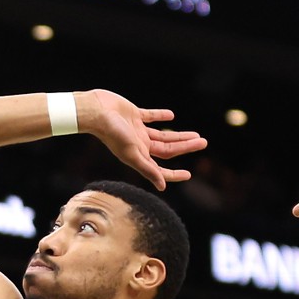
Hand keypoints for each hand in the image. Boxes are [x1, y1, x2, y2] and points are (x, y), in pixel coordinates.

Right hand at [80, 90, 206, 189]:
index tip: (188, 174)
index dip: (173, 174)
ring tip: (195, 134)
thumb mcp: (132, 153)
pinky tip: (170, 116)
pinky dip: (161, 116)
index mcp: (138, 155)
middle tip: (203, 143)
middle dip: (186, 147)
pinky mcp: (134, 115)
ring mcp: (137, 130)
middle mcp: (139, 144)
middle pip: (168, 149)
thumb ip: (147, 169)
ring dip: (179, 135)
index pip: (160, 168)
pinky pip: (151, 116)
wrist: (95, 112)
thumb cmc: (112, 133)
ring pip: (163, 135)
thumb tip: (162, 187)